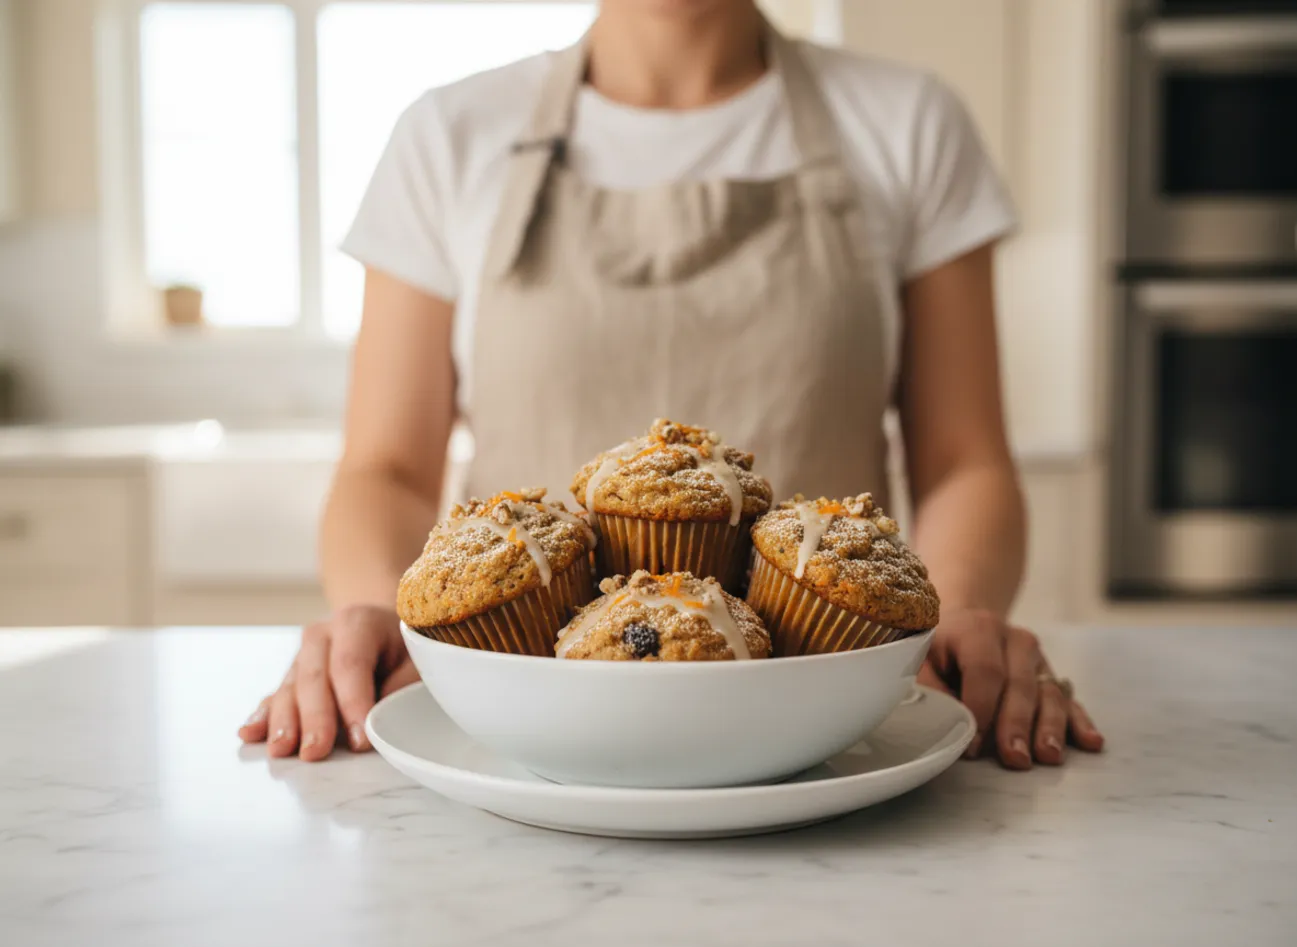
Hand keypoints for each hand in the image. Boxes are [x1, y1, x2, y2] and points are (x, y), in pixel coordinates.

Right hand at [238, 604, 419, 761]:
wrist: (381, 625)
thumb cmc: (403, 647)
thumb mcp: (416, 657)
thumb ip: (403, 685)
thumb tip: (381, 721)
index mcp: (357, 622)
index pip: (350, 663)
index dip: (352, 702)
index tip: (360, 740)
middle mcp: (323, 635)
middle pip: (314, 677)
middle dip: (314, 717)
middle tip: (315, 751)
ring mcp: (302, 655)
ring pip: (290, 688)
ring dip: (284, 720)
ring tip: (281, 749)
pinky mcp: (291, 676)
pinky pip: (274, 695)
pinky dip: (263, 716)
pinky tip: (250, 732)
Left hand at [918, 608, 1103, 769]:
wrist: (965, 621)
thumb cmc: (937, 649)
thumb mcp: (920, 660)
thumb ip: (929, 689)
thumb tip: (947, 726)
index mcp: (977, 629)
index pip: (985, 670)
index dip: (980, 710)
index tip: (973, 746)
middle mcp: (1014, 639)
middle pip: (1020, 684)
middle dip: (1017, 724)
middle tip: (1015, 759)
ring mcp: (1037, 658)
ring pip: (1049, 693)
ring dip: (1050, 726)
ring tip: (1049, 756)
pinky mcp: (1051, 675)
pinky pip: (1068, 699)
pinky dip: (1079, 721)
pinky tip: (1090, 741)